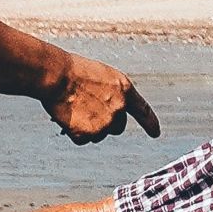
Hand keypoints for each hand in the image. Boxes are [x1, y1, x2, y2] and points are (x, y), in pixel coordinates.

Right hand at [43, 54, 160, 144]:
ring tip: (73, 110)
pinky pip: (81, 140)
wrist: (57, 76)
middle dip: (105, 124)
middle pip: (117, 127)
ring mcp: (104, 122)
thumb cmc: (73, 71)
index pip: (143, 110)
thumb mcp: (101, 77)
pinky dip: (73, 133)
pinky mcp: (88, 133)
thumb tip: (104, 111)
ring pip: (98, 135)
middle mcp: (119, 108)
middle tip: (87, 114)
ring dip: (87, 128)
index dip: (150, 123)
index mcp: (124, 89)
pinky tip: (67, 117)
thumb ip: (110, 94)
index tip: (155, 133)